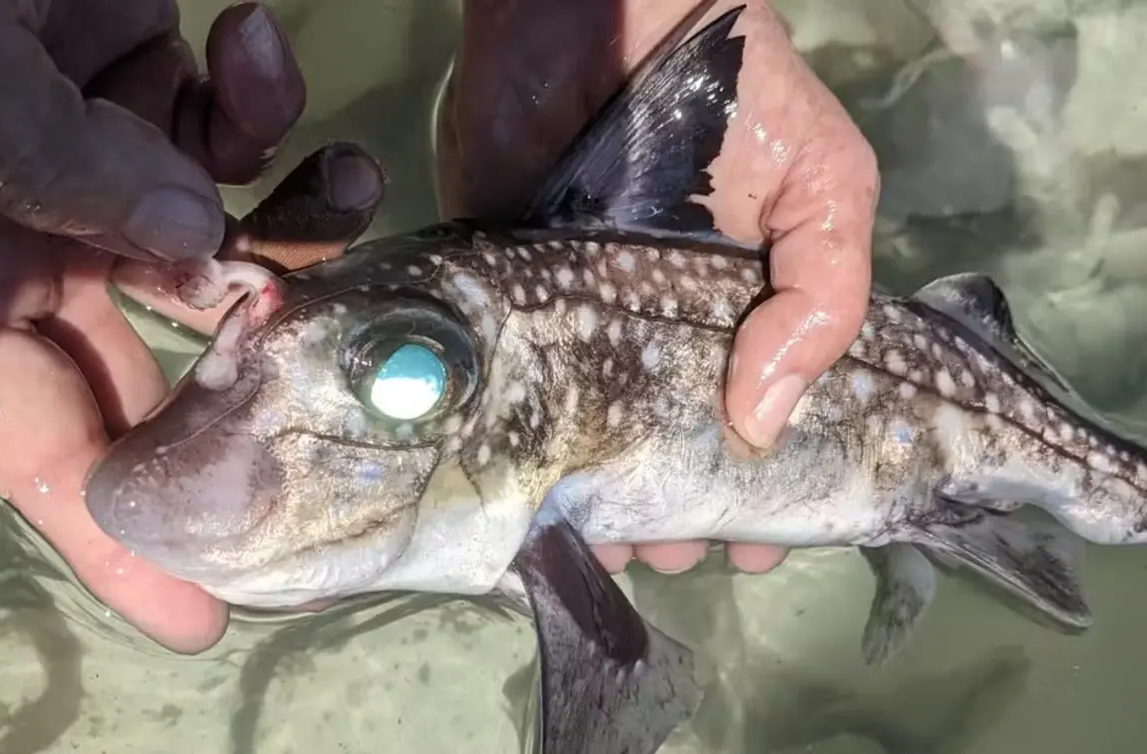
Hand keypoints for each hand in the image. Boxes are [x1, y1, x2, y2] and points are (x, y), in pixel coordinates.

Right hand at [0, 1, 322, 652]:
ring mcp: (107, 174)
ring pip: (231, 245)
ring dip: (300, 221)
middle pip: (159, 362)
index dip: (106, 535)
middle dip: (260, 389)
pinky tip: (252, 44)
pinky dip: (265, 102)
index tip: (192, 614)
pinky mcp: (158, 97)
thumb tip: (194, 237)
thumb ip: (56, 162)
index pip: (32, 439)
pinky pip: (235, 135)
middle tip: (367, 428)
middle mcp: (35, 244)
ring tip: (343, 176)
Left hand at [436, 0, 877, 574]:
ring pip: (598, 438)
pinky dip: (532, 453)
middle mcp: (668, 333)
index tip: (752, 540)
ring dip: (608, 500)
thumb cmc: (737, 104)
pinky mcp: (517, 303)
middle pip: (676, 444)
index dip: (764, 488)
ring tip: (612, 542)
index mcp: (747, 317)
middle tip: (674, 547)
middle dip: (682, 509)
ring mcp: (589, 321)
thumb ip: (825, 298)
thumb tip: (761, 423)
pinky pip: (525, 395)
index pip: (763, 421)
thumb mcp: (825, 187)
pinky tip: (537, 501)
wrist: (601, 18)